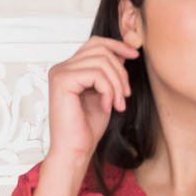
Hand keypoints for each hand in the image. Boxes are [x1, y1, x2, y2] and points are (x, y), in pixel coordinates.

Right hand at [46, 34, 140, 165]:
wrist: (75, 152)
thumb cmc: (87, 129)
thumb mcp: (104, 95)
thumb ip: (109, 74)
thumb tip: (122, 52)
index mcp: (70, 69)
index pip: (95, 44)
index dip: (117, 45)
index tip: (135, 54)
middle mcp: (62, 67)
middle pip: (100, 49)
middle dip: (120, 71)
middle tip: (126, 95)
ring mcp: (60, 72)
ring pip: (101, 61)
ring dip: (116, 84)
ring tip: (119, 104)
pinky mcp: (62, 81)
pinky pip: (96, 74)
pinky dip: (108, 90)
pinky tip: (107, 107)